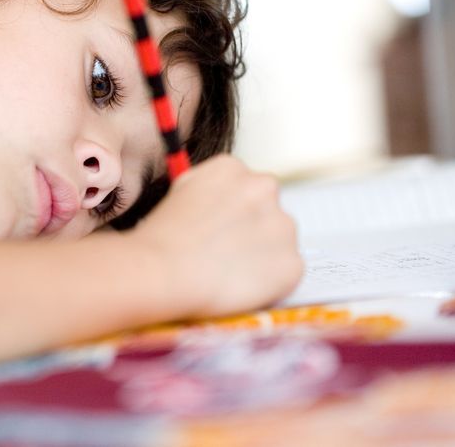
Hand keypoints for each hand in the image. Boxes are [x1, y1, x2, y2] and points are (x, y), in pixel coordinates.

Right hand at [130, 154, 302, 317]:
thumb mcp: (178, 192)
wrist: (164, 271)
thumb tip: (222, 201)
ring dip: (263, 254)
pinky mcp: (291, 263)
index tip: (221, 229)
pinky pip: (288, 272)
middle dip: (253, 230)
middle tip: (226, 252)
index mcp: (232, 168)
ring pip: (281, 240)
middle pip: (268, 210)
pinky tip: (240, 286)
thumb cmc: (162, 239)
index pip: (246, 187)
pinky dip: (270, 282)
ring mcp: (282, 225)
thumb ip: (209, 189)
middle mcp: (264, 188)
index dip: (234, 213)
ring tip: (228, 272)